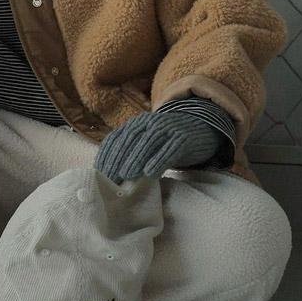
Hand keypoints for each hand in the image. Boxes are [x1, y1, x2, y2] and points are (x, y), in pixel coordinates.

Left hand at [95, 102, 228, 183]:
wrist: (202, 128)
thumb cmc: (169, 142)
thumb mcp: (149, 143)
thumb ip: (132, 152)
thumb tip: (111, 175)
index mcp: (138, 123)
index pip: (117, 137)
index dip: (107, 155)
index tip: (99, 172)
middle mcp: (151, 122)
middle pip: (130, 139)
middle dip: (118, 159)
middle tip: (109, 178)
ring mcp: (169, 128)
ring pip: (149, 141)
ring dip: (135, 158)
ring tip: (125, 175)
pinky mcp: (184, 137)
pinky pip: (170, 148)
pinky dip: (159, 160)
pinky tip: (151, 173)